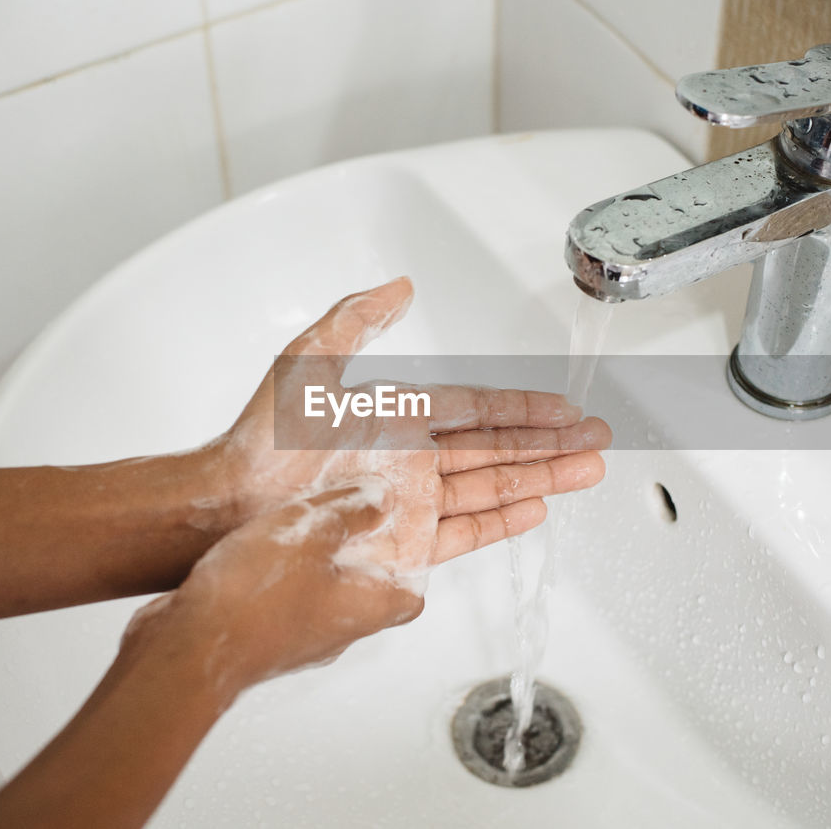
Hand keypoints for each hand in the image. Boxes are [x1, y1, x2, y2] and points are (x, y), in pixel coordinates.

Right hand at [127, 482, 422, 699]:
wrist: (188, 647)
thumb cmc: (255, 598)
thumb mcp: (314, 530)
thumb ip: (352, 509)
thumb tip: (379, 498)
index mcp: (369, 608)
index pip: (413, 594)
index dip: (417, 561)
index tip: (410, 532)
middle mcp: (340, 630)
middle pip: (370, 590)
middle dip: (365, 553)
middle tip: (356, 515)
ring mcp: (299, 638)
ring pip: (324, 593)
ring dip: (320, 560)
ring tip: (306, 523)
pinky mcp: (262, 638)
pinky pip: (284, 600)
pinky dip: (283, 572)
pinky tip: (264, 544)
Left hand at [200, 277, 610, 578]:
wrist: (231, 503)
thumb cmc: (262, 439)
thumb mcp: (310, 361)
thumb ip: (356, 320)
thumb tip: (401, 288)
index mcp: (399, 418)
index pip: (478, 409)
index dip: (523, 407)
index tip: (563, 407)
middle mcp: (412, 459)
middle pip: (498, 449)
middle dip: (551, 445)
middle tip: (598, 440)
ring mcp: (411, 501)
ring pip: (492, 487)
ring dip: (542, 479)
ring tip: (587, 471)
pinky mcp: (404, 542)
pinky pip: (465, 531)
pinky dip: (503, 521)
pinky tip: (536, 509)